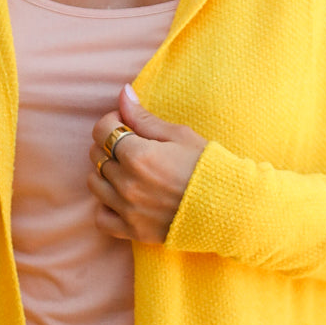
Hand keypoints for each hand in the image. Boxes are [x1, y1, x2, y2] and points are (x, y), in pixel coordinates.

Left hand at [89, 84, 205, 243]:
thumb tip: (123, 93)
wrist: (230, 207)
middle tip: (130, 145)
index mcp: (138, 155)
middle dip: (109, 144)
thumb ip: (144, 117)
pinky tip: (121, 198)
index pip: (102, 130)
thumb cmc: (208, 166)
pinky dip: (105, 207)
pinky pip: (100, 218)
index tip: (126, 125)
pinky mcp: (133, 231)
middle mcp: (128, 183)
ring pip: (94, 184)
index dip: (112, 121)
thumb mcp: (179, 135)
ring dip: (105, 172)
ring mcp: (128, 209)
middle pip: (96, 155)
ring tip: (127, 170)